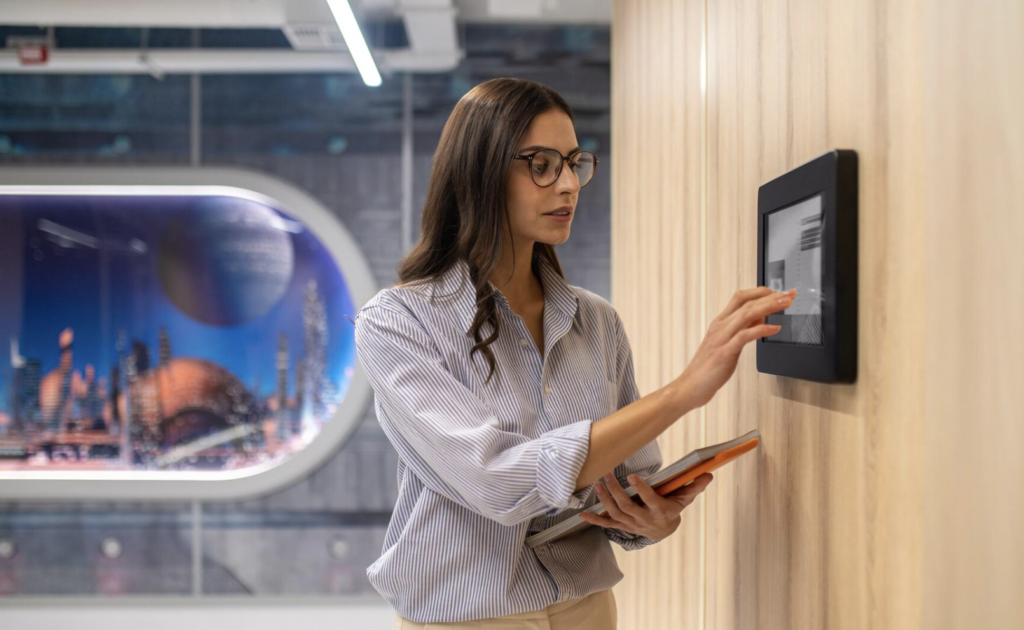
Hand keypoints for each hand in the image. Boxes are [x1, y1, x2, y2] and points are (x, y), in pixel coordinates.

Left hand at [578, 472, 714, 541]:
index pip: (650, 500)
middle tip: (607, 475)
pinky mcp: (622, 526)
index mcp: (659, 511)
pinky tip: (582, 514)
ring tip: (598, 484)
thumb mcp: (685, 498)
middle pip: (628, 507)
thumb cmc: (673, 508)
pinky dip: (594, 520)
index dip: (641, 490)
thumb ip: (694, 486)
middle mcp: (644, 519)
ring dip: (604, 500)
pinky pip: (606, 524)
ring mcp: (631, 524)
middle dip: (616, 492)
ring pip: (616, 514)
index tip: (632, 477)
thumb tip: (708, 474)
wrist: (663, 530)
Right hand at [676, 287, 794, 408]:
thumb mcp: (727, 343)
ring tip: (786, 304)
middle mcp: (720, 326)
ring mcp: (721, 338)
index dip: (761, 292)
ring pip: (747, 314)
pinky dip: (761, 330)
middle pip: (747, 302)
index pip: (741, 297)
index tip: (779, 292)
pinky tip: (775, 328)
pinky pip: (745, 336)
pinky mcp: (725, 353)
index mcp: (720, 322)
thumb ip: (742, 329)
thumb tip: (761, 316)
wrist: (690, 386)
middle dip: (771, 296)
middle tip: (789, 294)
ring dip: (769, 307)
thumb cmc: (708, 367)